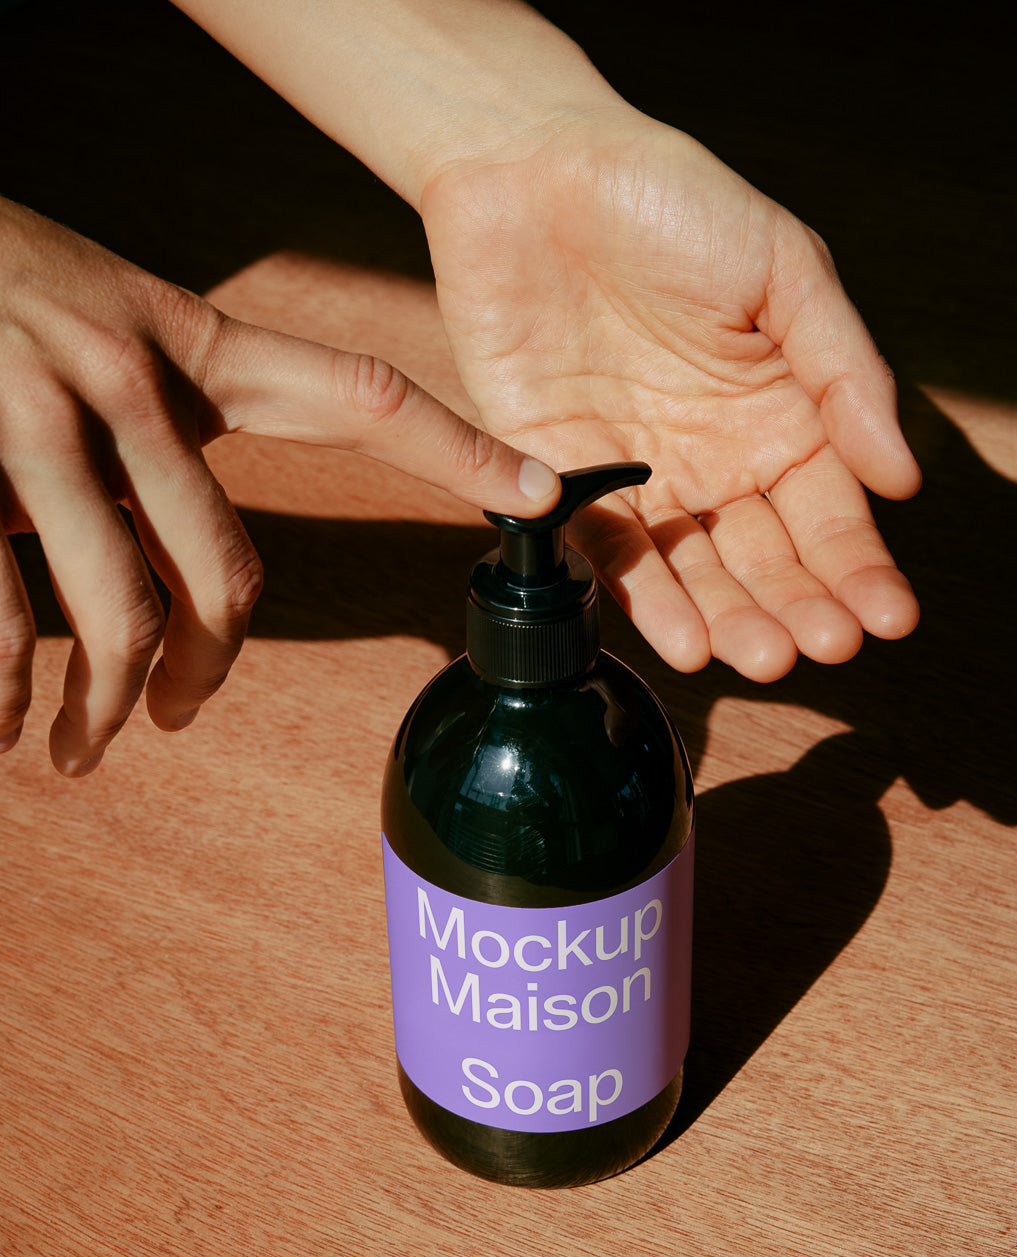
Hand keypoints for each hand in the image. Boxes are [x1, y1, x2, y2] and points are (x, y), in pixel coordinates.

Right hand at [0, 198, 559, 773]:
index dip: (459, 449)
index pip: (357, 394)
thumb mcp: (106, 330)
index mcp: (188, 341)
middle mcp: (127, 376)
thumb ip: (164, 426)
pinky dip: (5, 693)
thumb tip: (191, 558)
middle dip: (208, 672)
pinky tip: (5, 726)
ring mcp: (37, 420)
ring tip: (84, 749)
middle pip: (225, 573)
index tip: (546, 492)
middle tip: (180, 715)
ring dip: (106, 708)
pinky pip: (4, 621)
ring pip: (119, 615)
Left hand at [422, 110, 921, 679]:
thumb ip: (843, 371)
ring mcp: (638, 477)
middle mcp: (713, 461)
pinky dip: (644, 600)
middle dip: (799, 607)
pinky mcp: (559, 478)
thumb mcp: (785, 269)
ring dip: (732, 621)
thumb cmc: (672, 201)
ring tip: (763, 657)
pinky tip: (687, 642)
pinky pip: (605, 553)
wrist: (536, 171)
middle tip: (824, 646)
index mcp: (778, 416)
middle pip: (766, 559)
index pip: (828, 513)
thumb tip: (901, 478)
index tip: (886, 618)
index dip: (859, 568)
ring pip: (693, 572)